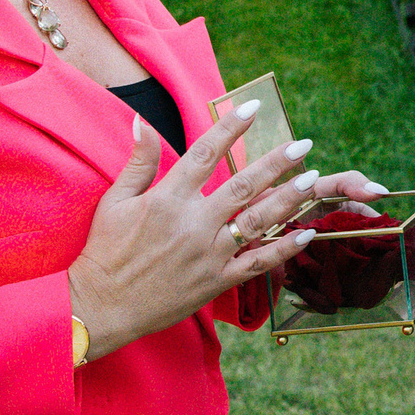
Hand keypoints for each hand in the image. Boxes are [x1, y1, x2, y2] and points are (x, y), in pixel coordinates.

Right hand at [68, 103, 386, 359]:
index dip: (230, 128)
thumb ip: (139, 162)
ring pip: (257, 222)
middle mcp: (192, 224)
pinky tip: (306, 234)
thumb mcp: (114, 202)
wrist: (101, 307)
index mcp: (167, 199)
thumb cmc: (105, 251)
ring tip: (313, 180)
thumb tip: (144, 121)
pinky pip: (257, 263)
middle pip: (243, 186)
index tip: (254, 107)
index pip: (205, 154)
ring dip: (289, 200)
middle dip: (276, 163)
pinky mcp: (216, 281)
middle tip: (303, 145)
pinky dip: (284, 249)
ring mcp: (208, 254)